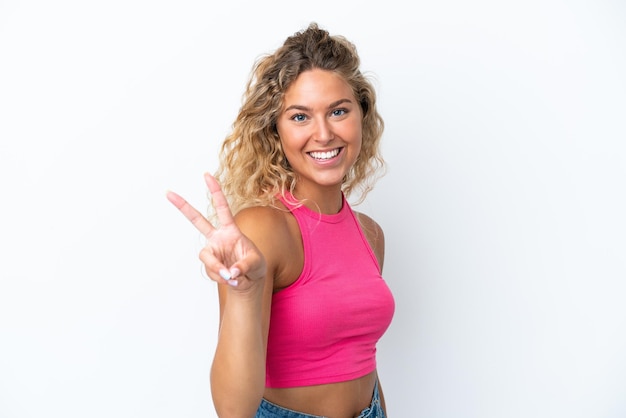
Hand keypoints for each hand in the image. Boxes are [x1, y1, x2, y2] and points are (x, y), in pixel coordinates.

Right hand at [166, 173, 266, 288]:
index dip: (215, 192)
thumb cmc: (255, 266)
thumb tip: (230, 272)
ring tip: (232, 277)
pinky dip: (222, 278)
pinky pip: (212, 272)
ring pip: (206, 257)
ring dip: (218, 268)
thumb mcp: (256, 264)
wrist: (249, 281)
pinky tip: (232, 280)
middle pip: (197, 221)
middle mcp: (217, 238)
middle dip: (183, 207)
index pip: (222, 208)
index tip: (207, 175)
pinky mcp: (209, 266)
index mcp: (230, 230)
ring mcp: (212, 251)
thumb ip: (244, 266)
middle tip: (168, 192)